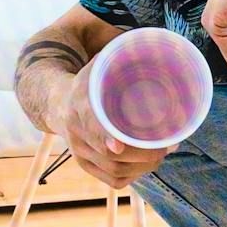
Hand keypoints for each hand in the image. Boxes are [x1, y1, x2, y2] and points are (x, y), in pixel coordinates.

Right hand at [58, 67, 164, 191]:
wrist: (58, 105)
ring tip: (162, 153)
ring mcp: (81, 154)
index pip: (89, 125)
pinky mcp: (87, 167)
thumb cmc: (88, 83)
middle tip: (167, 145)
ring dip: (144, 166)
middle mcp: (77, 134)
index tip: (118, 145)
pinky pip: (114, 180)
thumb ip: (119, 60)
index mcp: (78, 105)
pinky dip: (136, 175)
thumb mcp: (98, 66)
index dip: (104, 136)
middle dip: (143, 154)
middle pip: (110, 156)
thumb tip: (151, 47)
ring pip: (115, 171)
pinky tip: (147, 164)